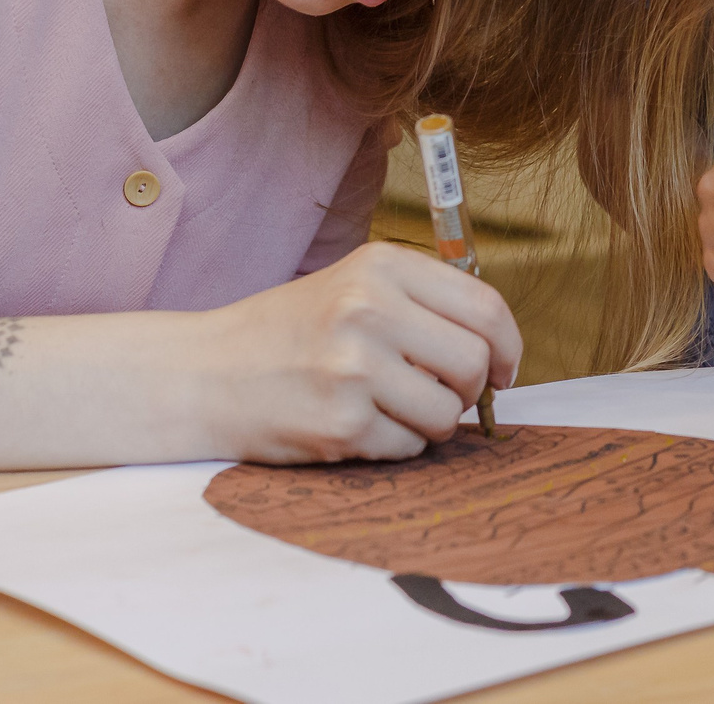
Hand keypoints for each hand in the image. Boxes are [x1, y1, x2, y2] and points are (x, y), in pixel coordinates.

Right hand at [207, 241, 521, 464]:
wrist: (205, 374)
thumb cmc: (289, 332)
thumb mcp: (354, 286)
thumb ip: (424, 303)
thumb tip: (499, 349)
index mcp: (381, 266)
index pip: (485, 308)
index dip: (508, 347)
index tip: (503, 370)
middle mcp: (370, 309)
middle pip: (474, 363)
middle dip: (469, 390)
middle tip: (440, 394)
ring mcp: (355, 368)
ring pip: (447, 413)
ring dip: (430, 422)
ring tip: (389, 408)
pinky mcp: (341, 424)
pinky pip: (409, 447)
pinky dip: (395, 445)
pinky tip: (357, 426)